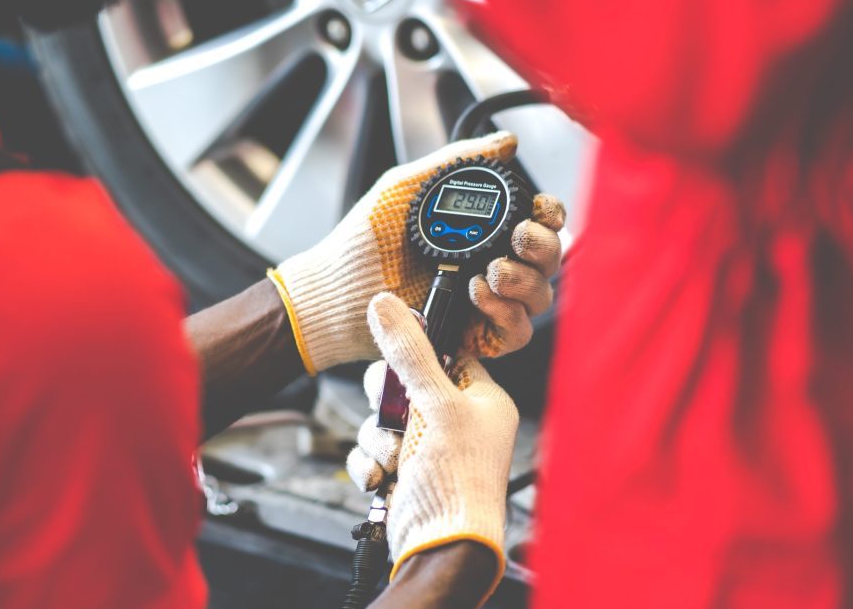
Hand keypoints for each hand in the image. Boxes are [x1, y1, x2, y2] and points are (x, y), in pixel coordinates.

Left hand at [271, 131, 565, 373]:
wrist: (336, 288)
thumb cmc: (364, 240)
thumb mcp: (407, 186)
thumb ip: (455, 161)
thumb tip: (505, 142)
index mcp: (484, 231)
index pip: (537, 222)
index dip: (549, 216)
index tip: (540, 210)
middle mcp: (493, 266)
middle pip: (548, 260)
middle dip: (542, 247)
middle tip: (518, 239)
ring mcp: (487, 304)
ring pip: (539, 297)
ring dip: (525, 280)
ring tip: (491, 271)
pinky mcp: (475, 337)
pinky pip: (516, 333)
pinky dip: (507, 313)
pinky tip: (479, 294)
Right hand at [346, 293, 518, 593]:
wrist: (442, 548)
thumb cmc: (458, 481)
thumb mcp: (436, 404)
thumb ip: (409, 352)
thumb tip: (385, 304)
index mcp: (483, 402)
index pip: (447, 356)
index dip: (419, 353)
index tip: (398, 355)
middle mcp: (460, 424)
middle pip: (404, 386)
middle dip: (388, 404)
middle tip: (394, 415)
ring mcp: (431, 450)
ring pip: (383, 420)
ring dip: (379, 439)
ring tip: (395, 458)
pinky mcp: (405, 473)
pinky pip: (372, 451)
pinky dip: (369, 463)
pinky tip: (381, 477)